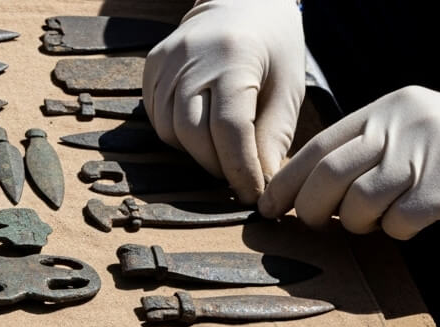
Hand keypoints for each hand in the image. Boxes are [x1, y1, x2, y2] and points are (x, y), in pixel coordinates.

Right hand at [143, 0, 304, 203]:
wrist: (243, 1)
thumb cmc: (274, 46)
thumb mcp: (287, 88)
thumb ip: (273, 137)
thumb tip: (262, 186)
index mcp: (234, 59)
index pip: (230, 129)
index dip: (240, 168)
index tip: (253, 194)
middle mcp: (192, 59)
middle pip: (192, 134)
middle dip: (216, 165)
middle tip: (238, 177)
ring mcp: (166, 62)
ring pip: (170, 131)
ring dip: (196, 152)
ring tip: (221, 151)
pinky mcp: (152, 66)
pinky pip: (157, 118)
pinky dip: (178, 134)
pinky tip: (200, 131)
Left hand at [259, 86, 439, 238]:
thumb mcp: (407, 133)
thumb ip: (363, 150)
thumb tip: (299, 190)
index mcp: (388, 108)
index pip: (320, 145)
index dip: (286, 181)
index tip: (267, 207)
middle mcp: (404, 124)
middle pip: (329, 175)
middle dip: (311, 208)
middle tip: (313, 224)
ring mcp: (427, 154)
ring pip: (358, 203)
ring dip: (358, 223)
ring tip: (376, 220)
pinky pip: (398, 222)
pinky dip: (398, 230)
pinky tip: (414, 222)